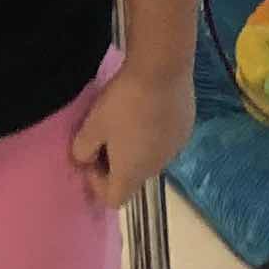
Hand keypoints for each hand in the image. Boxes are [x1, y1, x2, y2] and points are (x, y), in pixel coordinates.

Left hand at [69, 62, 196, 209]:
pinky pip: (165, 140)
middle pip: (133, 177)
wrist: (162, 69)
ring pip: (150, 157)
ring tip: (128, 119)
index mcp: (133, 173)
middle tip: (105, 134)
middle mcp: (157, 168)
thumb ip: (82, 150)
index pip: (114, 199)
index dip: (97, 184)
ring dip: (136, 147)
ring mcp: (175, 148)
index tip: (91, 156)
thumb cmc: (123, 102)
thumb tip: (84, 158)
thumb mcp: (92, 125)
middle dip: (116, 162)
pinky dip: (154, 132)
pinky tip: (148, 108)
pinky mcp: (186, 128)